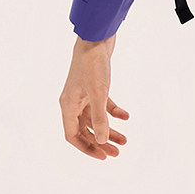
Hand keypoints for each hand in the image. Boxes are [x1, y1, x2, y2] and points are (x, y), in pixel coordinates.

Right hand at [59, 34, 129, 159]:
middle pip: (85, 130)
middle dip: (101, 142)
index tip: (103, 156)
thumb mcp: (98, 93)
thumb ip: (99, 118)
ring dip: (109, 129)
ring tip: (125, 140)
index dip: (87, 148)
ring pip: (95, 118)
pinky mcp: (95, 85)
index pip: (73, 136)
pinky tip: (126, 116)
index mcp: (68, 106)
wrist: (96, 37)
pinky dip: (113, 111)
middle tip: (117, 152)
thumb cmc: (93, 64)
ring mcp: (84, 93)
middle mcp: (73, 102)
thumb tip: (102, 141)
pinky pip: (103, 105)